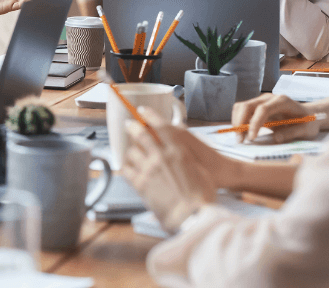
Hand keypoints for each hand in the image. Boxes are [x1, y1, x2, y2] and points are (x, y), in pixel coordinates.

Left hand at [123, 107, 216, 231]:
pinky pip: (127, 170)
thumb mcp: (201, 171)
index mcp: (178, 151)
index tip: (143, 111)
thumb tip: (182, 153)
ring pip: (132, 151)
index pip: (161, 126)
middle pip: (141, 134)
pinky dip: (126, 166)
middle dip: (133, 126)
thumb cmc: (202, 198)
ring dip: (131, 150)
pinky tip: (127, 166)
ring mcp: (149, 169)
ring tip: (130, 151)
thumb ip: (188, 159)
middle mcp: (161, 156)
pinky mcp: (141, 184)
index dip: (150, 116)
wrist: (193, 217)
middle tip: (129, 124)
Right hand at [231, 93, 319, 143]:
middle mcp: (268, 98)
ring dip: (237, 122)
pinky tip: (243, 133)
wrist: (309, 114)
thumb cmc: (308, 122)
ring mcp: (261, 101)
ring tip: (240, 138)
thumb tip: (275, 139)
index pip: (262, 109)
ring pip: (241, 108)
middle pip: (246, 106)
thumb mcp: (306, 130)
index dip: (255, 123)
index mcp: (281, 101)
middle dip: (240, 122)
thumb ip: (292, 133)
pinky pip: (243, 112)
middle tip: (240, 140)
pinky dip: (239, 122)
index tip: (252, 138)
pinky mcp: (257, 107)